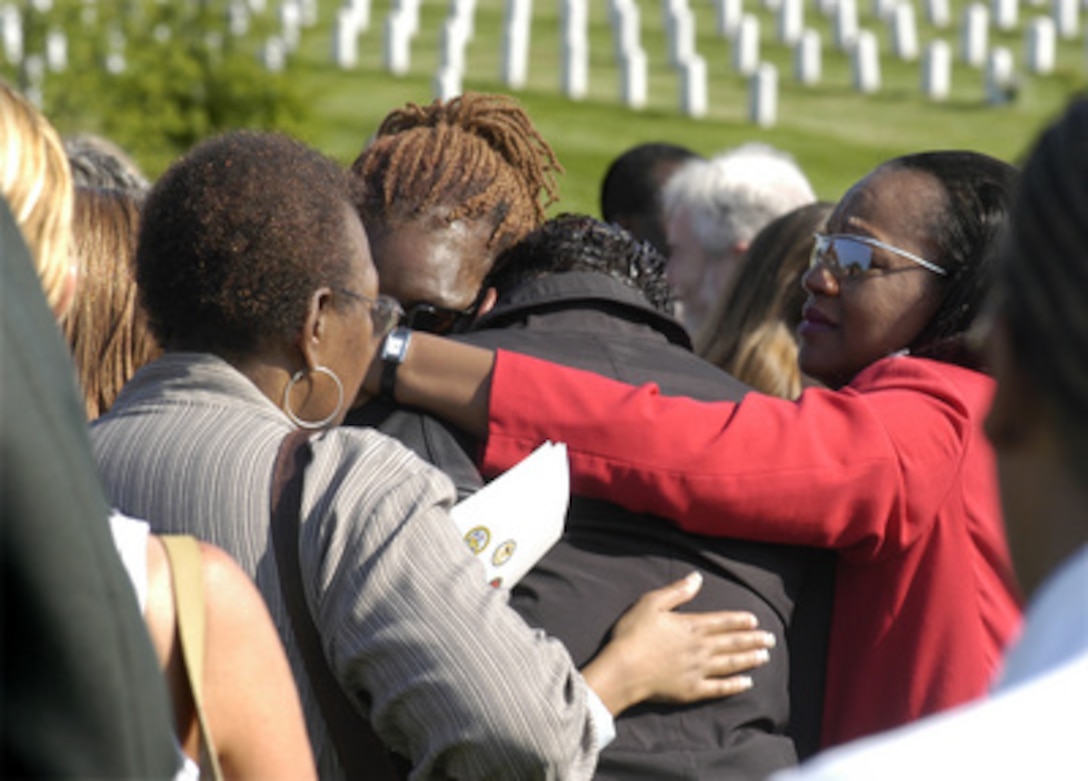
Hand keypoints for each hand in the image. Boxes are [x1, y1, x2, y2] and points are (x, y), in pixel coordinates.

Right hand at [581, 571, 774, 714]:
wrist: (623, 670)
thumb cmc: (633, 634)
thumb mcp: (651, 603)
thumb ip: (677, 592)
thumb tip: (697, 578)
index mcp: (691, 626)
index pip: (722, 622)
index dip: (740, 621)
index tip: (755, 620)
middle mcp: (700, 648)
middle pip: (732, 643)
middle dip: (753, 640)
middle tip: (771, 639)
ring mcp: (698, 671)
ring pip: (731, 664)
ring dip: (749, 659)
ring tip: (765, 657)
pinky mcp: (692, 690)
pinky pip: (719, 688)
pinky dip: (734, 685)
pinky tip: (746, 683)